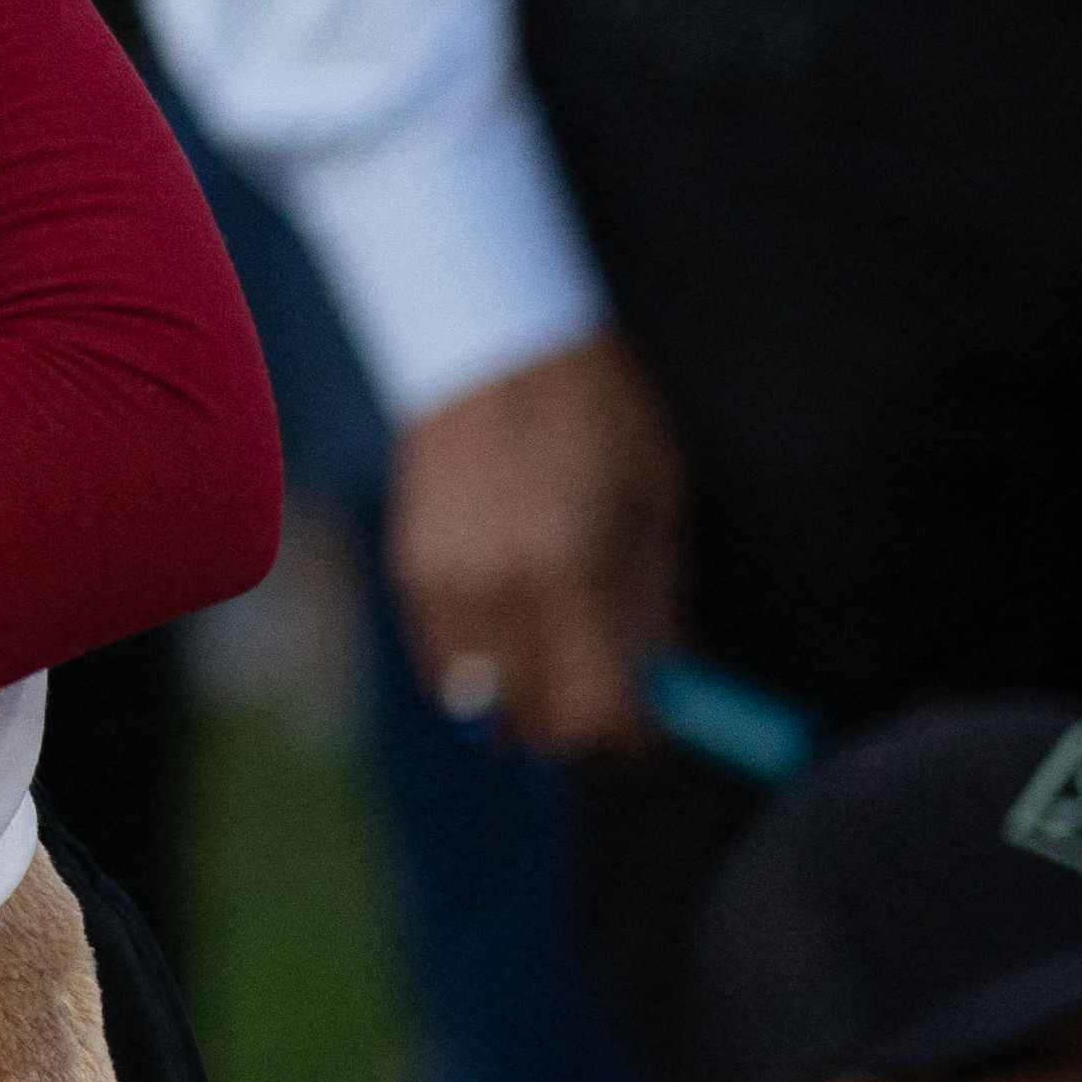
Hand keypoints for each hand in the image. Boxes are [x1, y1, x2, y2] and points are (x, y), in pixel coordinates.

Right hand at [388, 331, 684, 758]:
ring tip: (560, 656)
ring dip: (528, 699)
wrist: (491, 342)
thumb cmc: (595, 410)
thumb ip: (658, 604)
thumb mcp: (657, 498)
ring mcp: (445, 581)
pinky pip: (445, 666)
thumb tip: (670, 691)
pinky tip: (514, 622)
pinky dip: (483, 669)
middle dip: (581, 728)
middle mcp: (499, 585)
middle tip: (612, 702)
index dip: (634, 739)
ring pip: (484, 705)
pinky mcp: (410, 570)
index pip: (599, 711)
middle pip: (537, 725)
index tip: (653, 733)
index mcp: (574, 565)